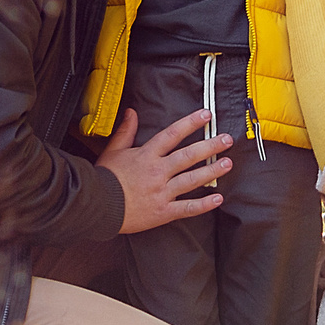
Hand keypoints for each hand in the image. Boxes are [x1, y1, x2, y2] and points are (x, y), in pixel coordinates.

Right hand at [100, 107, 232, 233]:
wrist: (97, 206)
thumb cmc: (104, 178)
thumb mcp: (113, 151)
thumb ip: (125, 131)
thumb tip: (132, 112)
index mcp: (146, 155)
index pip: (172, 135)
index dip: (190, 123)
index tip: (206, 115)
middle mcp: (157, 171)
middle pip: (188, 156)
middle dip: (209, 146)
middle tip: (227, 139)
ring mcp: (162, 192)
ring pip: (192, 180)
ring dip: (212, 171)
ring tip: (228, 163)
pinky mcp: (163, 211)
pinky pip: (187, 208)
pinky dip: (204, 204)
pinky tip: (218, 198)